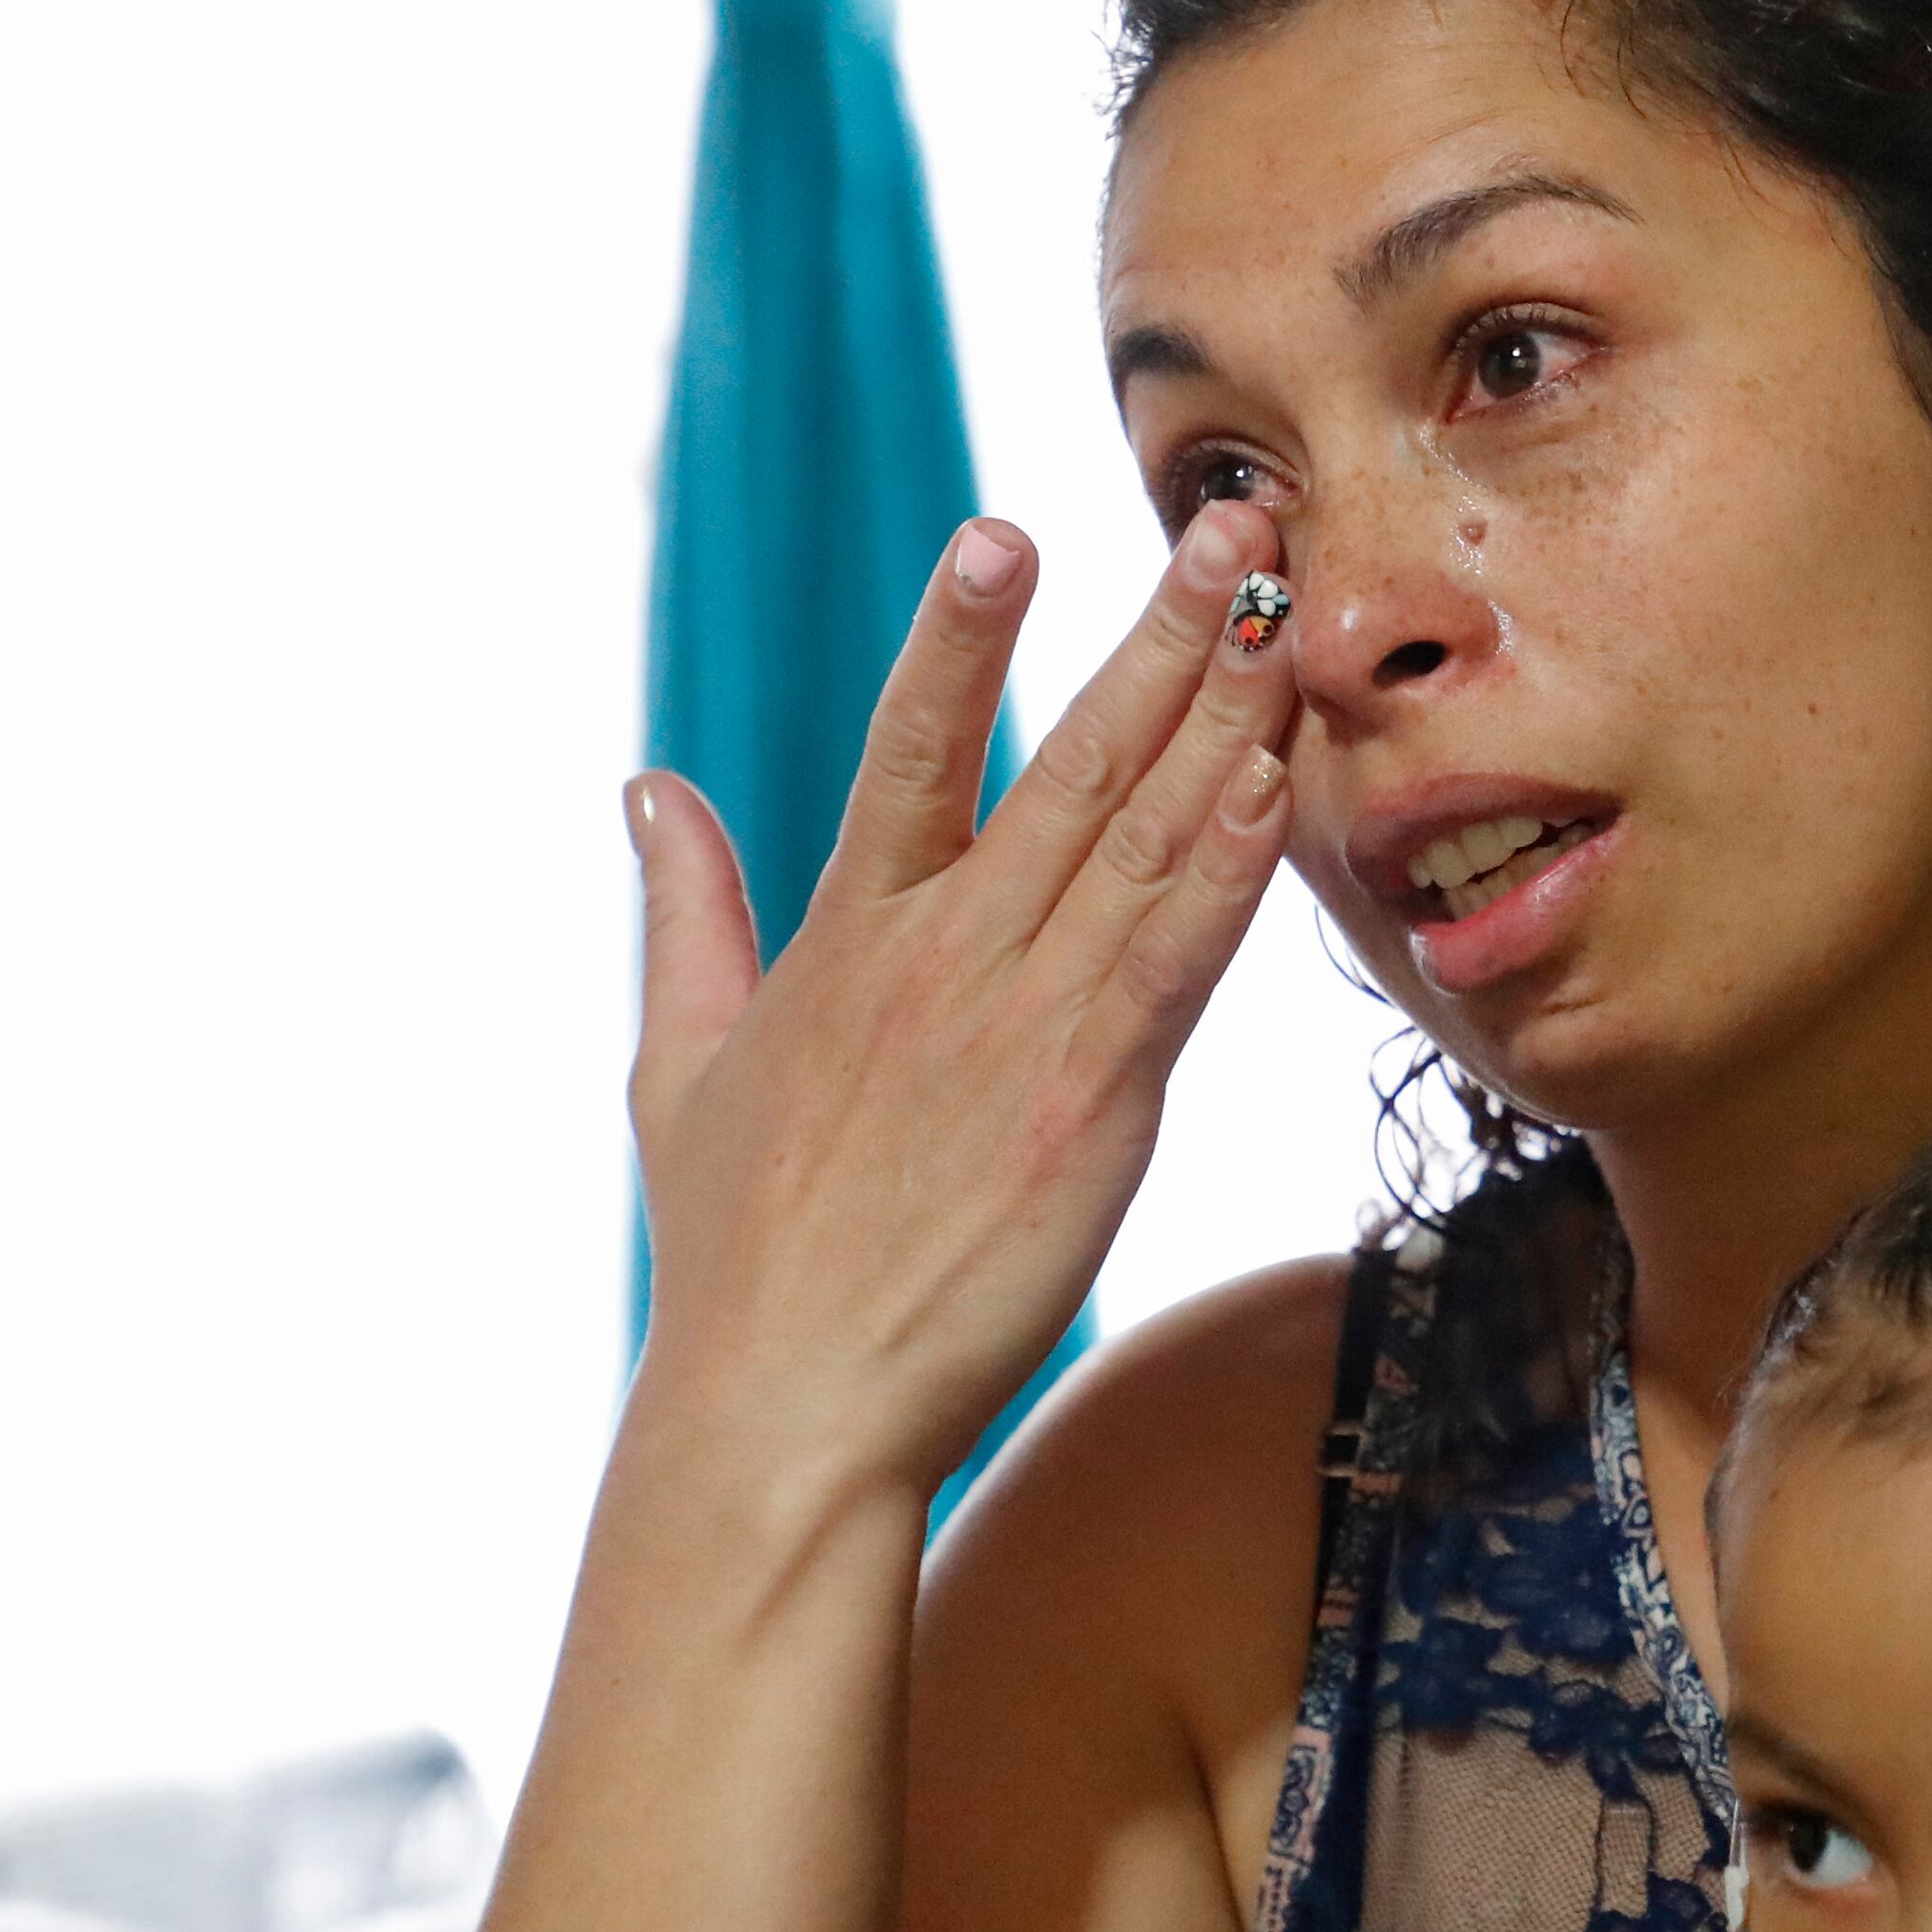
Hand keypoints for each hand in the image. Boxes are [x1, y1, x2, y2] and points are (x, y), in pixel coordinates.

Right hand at [618, 504, 1299, 1497]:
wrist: (784, 1409)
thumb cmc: (737, 1254)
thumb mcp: (676, 1063)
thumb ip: (684, 911)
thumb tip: (647, 788)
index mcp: (847, 937)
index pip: (909, 746)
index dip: (960, 635)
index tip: (1006, 532)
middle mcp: (939, 958)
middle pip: (1068, 761)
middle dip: (1162, 632)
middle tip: (1234, 521)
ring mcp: (1020, 1024)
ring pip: (1142, 836)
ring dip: (1225, 714)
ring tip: (1284, 607)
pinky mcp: (1091, 1103)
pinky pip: (1176, 960)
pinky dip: (1229, 869)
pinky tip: (1276, 784)